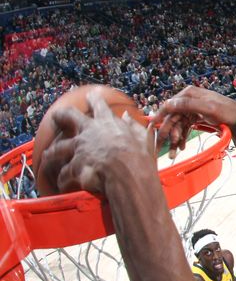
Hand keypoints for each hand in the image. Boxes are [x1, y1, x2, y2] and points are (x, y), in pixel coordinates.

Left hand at [40, 94, 155, 193]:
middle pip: (68, 117)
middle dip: (60, 116)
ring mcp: (79, 149)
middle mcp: (89, 132)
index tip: (91, 95)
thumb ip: (134, 126)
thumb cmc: (139, 156)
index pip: (100, 106)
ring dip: (51, 154)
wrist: (129, 174)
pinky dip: (63, 180)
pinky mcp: (73, 166)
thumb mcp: (143, 138)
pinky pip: (64, 174)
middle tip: (56, 117)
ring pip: (57, 149)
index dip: (95, 99)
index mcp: (107, 123)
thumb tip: (127, 116)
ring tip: (47, 157)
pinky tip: (62, 185)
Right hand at [155, 86, 235, 157]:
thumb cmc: (226, 112)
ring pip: (178, 125)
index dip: (160, 117)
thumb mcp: (208, 108)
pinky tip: (181, 147)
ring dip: (175, 138)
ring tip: (174, 152)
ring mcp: (191, 109)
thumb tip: (168, 103)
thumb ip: (188, 105)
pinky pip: (184, 128)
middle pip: (173, 117)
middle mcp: (188, 100)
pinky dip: (182, 137)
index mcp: (189, 94)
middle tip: (162, 147)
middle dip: (168, 133)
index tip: (152, 129)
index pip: (169, 105)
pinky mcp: (195, 118)